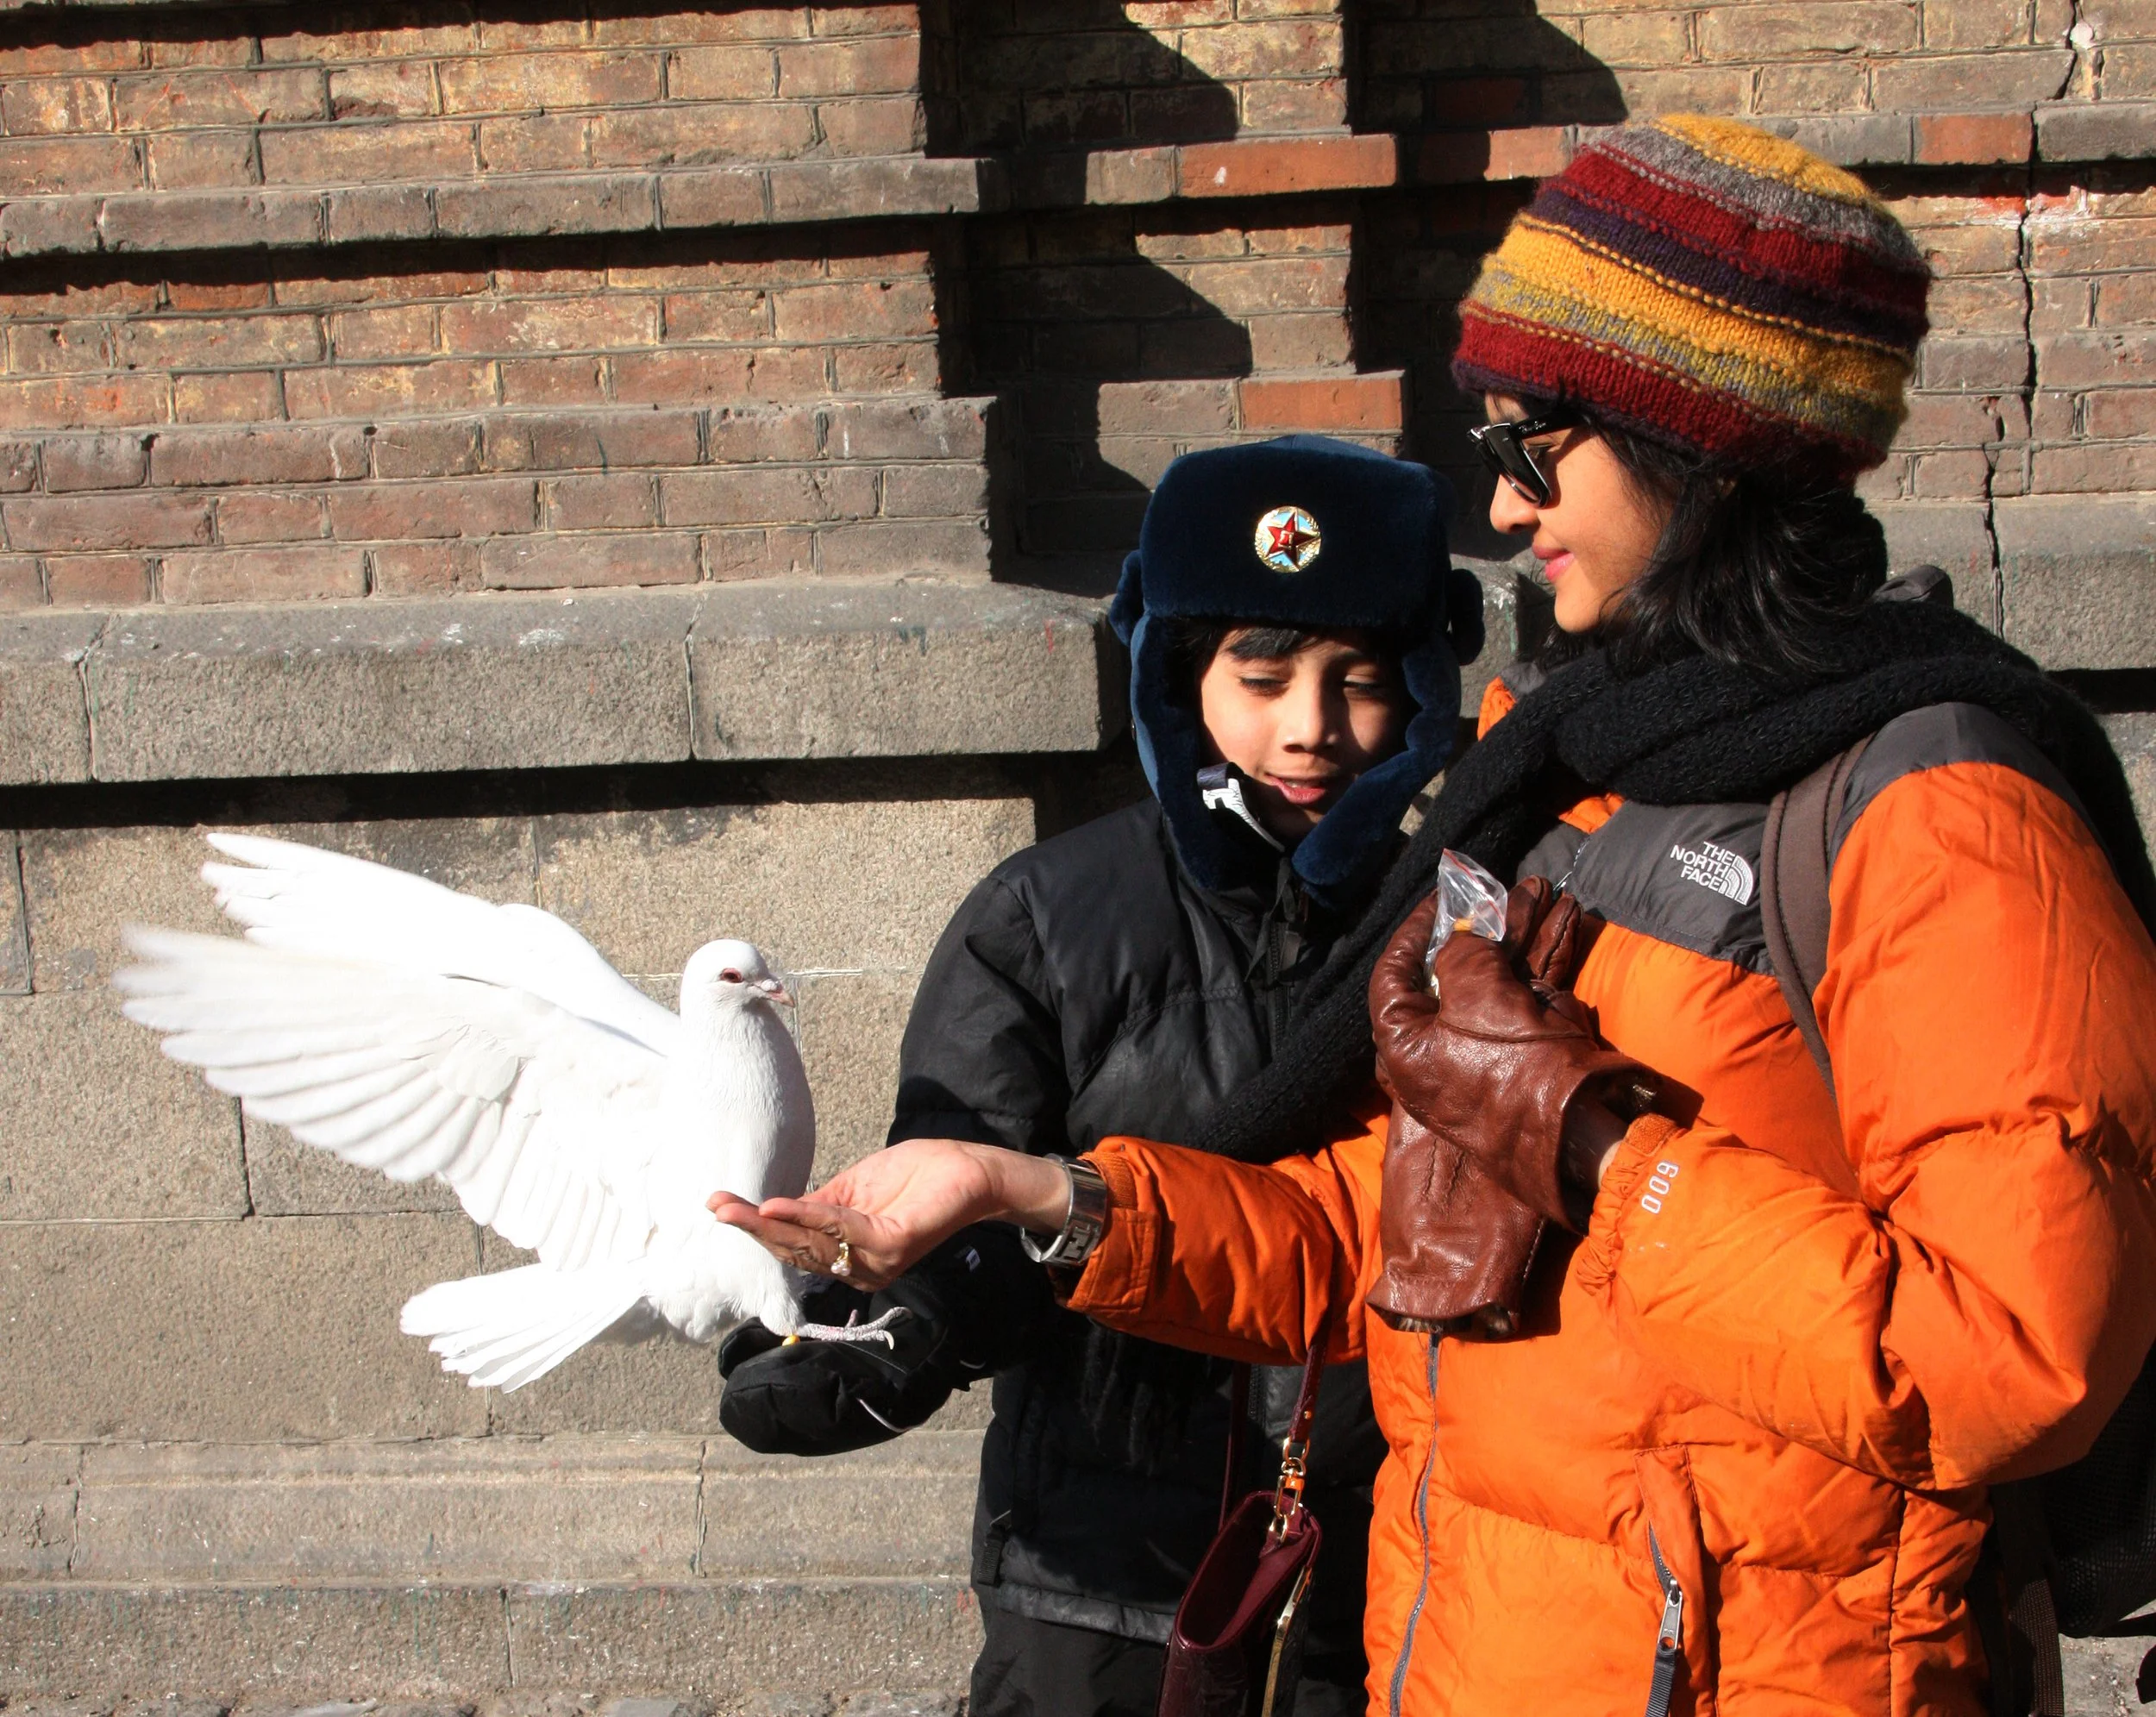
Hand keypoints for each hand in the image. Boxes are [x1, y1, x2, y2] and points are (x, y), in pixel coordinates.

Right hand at [709, 1138, 1070, 1290]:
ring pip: (811, 1243)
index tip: (718, 1204)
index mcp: (847, 1254)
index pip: (793, 1244)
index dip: (756, 1226)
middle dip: (752, 1227)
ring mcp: (875, 1261)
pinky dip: (807, 1216)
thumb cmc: (916, 1176)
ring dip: (770, 1224)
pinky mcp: (892, 1245)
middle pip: (794, 1249)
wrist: (969, 1169)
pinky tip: (778, 1204)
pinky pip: (840, 1230)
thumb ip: (819, 1204)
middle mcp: (858, 1267)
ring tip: (736, 1206)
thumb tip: (774, 1210)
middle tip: (716, 1205)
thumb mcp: (854, 1187)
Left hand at [1370, 877, 1645, 1230]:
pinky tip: (1567, 916)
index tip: (1443, 898)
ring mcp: (1483, 1055)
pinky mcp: (1526, 1056)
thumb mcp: (1473, 988)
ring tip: (1547, 889)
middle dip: (1486, 924)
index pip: (1395, 974)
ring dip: (1523, 931)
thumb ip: (1460, 951)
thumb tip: (1462, 939)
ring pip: (1500, 978)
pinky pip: (1529, 996)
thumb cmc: (1509, 1062)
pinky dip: (1546, 958)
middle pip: (1455, 971)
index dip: (1418, 930)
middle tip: (1507, 888)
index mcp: (1403, 1044)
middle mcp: (1436, 1052)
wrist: (1577, 1129)